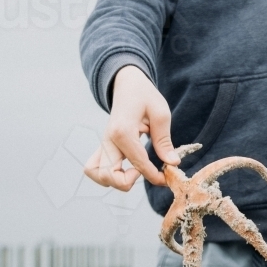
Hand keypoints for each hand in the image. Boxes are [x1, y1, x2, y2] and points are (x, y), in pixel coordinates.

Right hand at [83, 66, 178, 190]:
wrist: (127, 84)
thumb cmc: (145, 96)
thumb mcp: (161, 113)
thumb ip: (164, 141)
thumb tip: (172, 164)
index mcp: (123, 130)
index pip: (137, 163)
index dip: (154, 176)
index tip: (167, 178)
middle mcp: (108, 139)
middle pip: (108, 175)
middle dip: (128, 182)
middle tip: (145, 171)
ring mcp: (102, 144)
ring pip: (96, 174)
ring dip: (114, 180)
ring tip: (133, 172)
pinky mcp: (102, 147)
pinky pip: (94, 168)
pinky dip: (107, 175)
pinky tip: (125, 170)